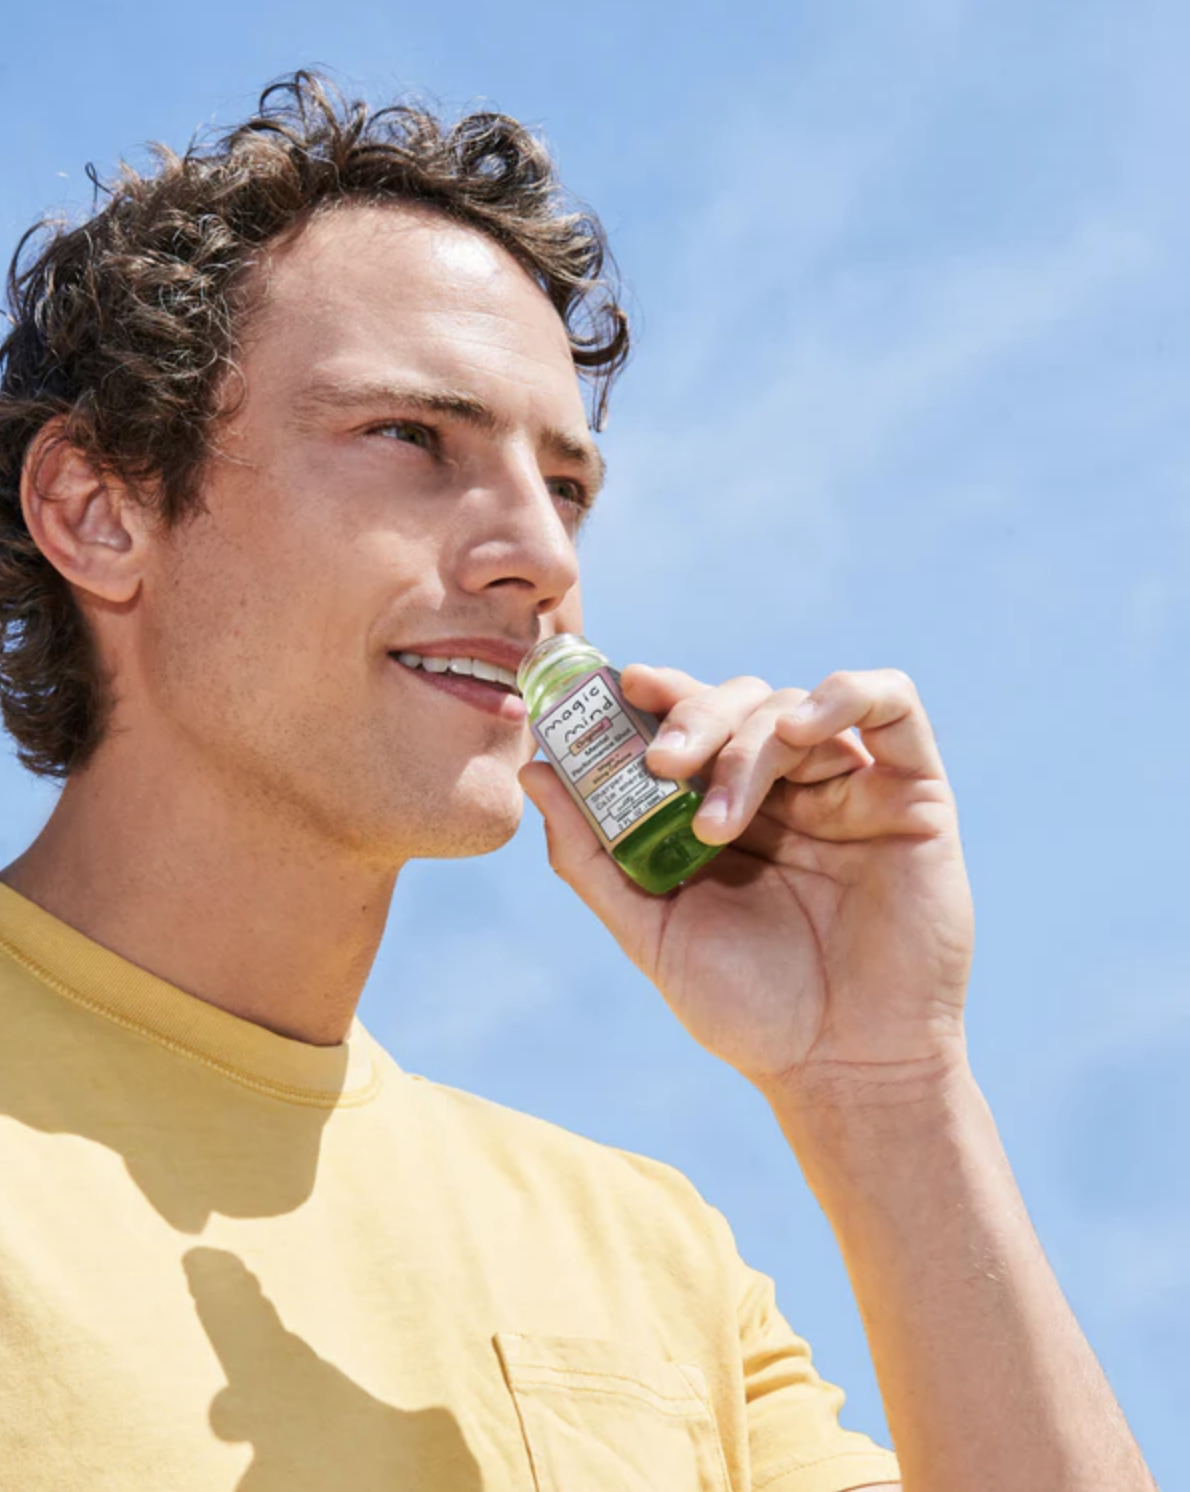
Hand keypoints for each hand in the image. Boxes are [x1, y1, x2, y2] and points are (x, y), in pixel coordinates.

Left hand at [519, 665, 974, 1108]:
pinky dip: (843, 695)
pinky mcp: (911, 791)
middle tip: (661, 763)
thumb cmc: (749, 1009)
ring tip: (717, 818)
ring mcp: (850, 786)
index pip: (690, 723)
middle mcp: (788, 789)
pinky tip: (800, 733)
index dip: (655, 695)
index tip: (618, 688)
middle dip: (691, 718)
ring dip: (746, 745)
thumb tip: (535, 772)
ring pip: (793, 706)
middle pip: (738, 703)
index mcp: (726, 810)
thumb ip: (592, 855)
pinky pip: (891, 703)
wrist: (842, 1069)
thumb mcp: (652, 930)